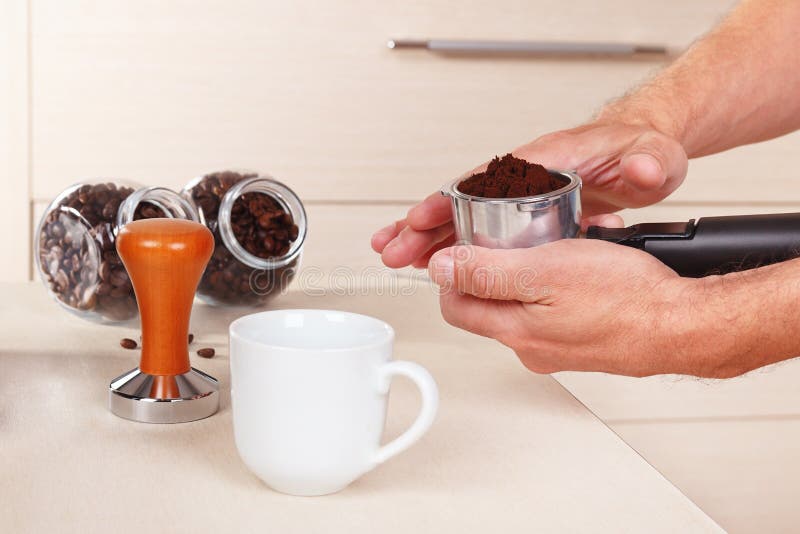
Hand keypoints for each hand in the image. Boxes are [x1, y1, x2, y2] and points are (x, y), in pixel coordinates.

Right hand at [371, 122, 686, 267]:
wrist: (650, 154)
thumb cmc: (645, 152)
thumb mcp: (655, 156)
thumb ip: (649, 162)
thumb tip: (643, 169)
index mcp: (546, 160)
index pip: (484, 180)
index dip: (449, 200)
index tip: (422, 220)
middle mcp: (526, 176)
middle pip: (462, 199)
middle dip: (423, 225)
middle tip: (393, 248)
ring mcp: (523, 194)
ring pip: (465, 214)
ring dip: (430, 237)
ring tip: (397, 256)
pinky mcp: (527, 211)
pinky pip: (481, 226)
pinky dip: (454, 242)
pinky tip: (436, 259)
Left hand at [426, 239, 707, 377]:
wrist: (683, 325)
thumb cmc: (626, 299)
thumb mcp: (544, 270)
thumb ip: (486, 271)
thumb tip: (440, 268)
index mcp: (514, 331)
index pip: (455, 305)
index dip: (455, 271)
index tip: (471, 246)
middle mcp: (532, 347)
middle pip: (490, 303)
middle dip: (500, 265)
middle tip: (522, 241)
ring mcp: (559, 347)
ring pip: (527, 301)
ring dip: (538, 269)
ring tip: (564, 246)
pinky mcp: (584, 341)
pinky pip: (559, 307)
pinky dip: (566, 282)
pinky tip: (588, 263)